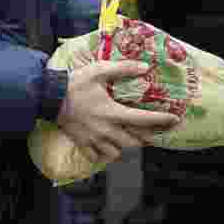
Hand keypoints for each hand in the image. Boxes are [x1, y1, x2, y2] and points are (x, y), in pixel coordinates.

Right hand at [56, 60, 179, 162]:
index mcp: (112, 112)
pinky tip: (107, 146)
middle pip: (134, 142)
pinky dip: (105, 154)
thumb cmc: (74, 83)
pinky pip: (98, 157)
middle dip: (146, 138)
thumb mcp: (99, 70)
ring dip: (126, 147)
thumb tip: (144, 67)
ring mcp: (94, 139)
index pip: (143, 120)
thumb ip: (123, 69)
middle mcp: (106, 130)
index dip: (161, 120)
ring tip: (130, 139)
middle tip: (154, 132)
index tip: (174, 120)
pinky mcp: (83, 143)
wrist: (48, 96)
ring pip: (118, 153)